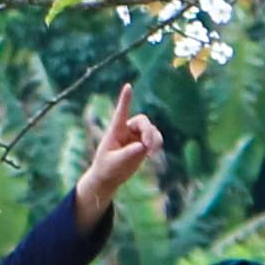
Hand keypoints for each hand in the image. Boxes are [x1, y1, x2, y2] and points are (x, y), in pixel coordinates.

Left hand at [70, 102, 167, 225]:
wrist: (109, 178)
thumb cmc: (106, 168)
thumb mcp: (115, 162)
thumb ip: (128, 154)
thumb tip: (143, 147)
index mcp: (115, 130)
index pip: (121, 112)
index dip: (125, 99)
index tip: (128, 86)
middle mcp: (127, 130)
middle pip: (143, 121)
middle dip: (148, 132)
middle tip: (148, 147)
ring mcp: (136, 137)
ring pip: (151, 129)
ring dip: (154, 139)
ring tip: (151, 153)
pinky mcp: (143, 144)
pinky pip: (155, 138)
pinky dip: (157, 144)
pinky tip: (153, 154)